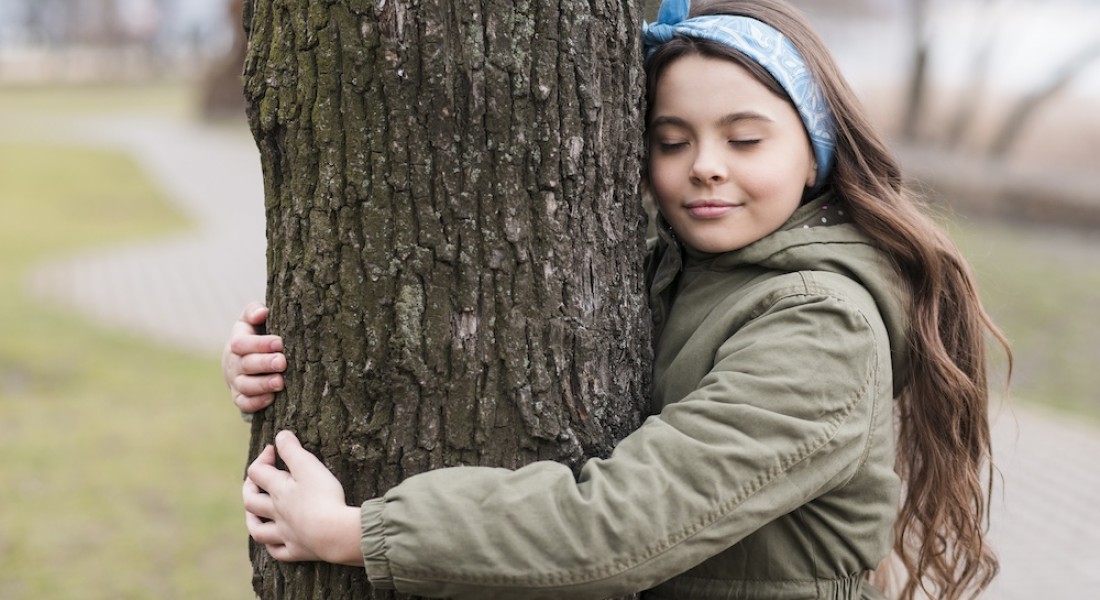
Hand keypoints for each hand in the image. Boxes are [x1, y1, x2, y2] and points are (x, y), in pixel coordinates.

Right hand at [222, 302, 285, 413]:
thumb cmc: (255, 335)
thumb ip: (254, 311)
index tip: (279, 343)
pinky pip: (244, 403)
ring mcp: (235, 381)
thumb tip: (262, 313)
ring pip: (245, 386)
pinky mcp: (240, 397)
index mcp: (237, 341)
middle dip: (264, 364)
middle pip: (245, 365)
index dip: (259, 344)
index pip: (241, 343)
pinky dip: (256, 403)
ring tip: (280, 382)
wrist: (244, 358)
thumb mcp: (251, 320)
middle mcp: (233, 363)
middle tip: (282, 362)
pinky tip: (271, 399)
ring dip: (262, 385)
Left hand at [244, 431, 363, 565]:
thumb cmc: (323, 497)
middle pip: (251, 501)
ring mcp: (285, 534)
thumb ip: (292, 449)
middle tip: (256, 480)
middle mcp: (277, 512)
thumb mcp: (309, 466)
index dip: (263, 457)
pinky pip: (279, 552)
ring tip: (254, 514)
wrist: (335, 534)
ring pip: (259, 530)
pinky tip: (276, 542)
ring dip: (253, 520)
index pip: (258, 471)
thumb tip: (280, 435)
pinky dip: (273, 547)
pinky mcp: (298, 550)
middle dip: (249, 488)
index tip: (275, 449)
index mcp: (279, 490)